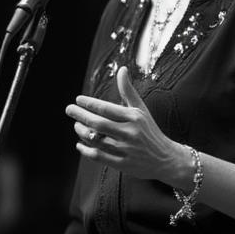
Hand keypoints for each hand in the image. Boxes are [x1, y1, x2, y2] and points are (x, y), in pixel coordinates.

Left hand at [66, 66, 184, 180]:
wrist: (166, 158)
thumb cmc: (150, 130)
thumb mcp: (142, 109)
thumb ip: (129, 91)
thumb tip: (122, 70)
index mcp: (135, 118)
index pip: (107, 109)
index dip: (90, 103)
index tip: (78, 99)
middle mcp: (130, 133)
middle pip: (98, 124)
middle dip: (80, 116)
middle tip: (69, 109)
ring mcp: (126, 149)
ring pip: (96, 140)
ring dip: (82, 132)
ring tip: (77, 125)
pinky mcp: (122, 164)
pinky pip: (98, 156)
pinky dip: (86, 150)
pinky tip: (80, 144)